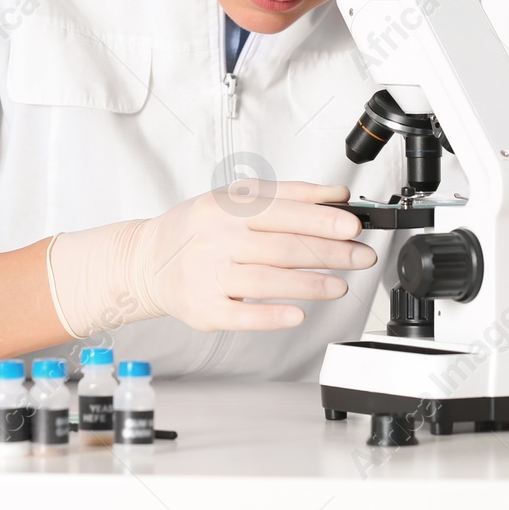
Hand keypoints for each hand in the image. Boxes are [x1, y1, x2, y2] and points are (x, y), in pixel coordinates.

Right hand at [47, 180, 376, 336]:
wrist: (147, 260)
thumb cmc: (199, 228)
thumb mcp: (237, 198)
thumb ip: (289, 194)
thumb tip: (337, 194)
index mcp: (227, 208)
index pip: (283, 212)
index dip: (321, 219)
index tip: (353, 226)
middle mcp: (217, 240)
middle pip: (282, 247)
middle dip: (329, 253)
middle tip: (361, 257)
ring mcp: (209, 276)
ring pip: (267, 281)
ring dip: (310, 284)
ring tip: (340, 286)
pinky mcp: (204, 310)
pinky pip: (242, 315)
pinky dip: (272, 315)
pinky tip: (299, 314)